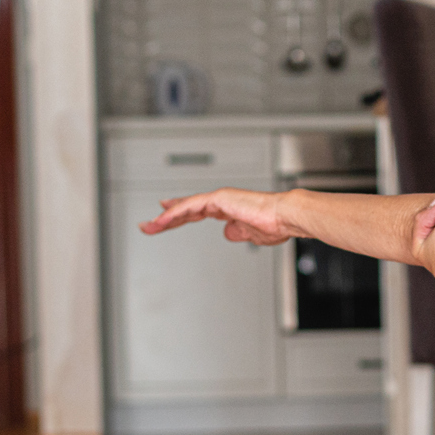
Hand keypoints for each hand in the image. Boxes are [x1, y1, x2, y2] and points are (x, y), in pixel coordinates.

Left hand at [140, 187, 293, 244]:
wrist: (285, 217)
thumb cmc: (276, 225)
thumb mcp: (251, 235)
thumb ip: (238, 233)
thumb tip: (228, 233)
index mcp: (229, 209)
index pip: (198, 212)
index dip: (180, 215)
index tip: (165, 218)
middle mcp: (222, 201)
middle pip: (187, 209)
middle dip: (166, 218)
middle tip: (149, 225)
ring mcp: (220, 199)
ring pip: (184, 207)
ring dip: (165, 218)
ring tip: (149, 227)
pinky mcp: (219, 199)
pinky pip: (190, 206)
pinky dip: (175, 213)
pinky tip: (162, 219)